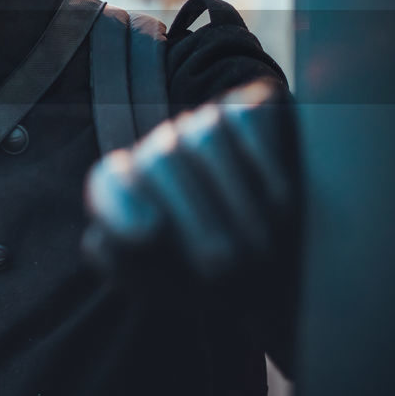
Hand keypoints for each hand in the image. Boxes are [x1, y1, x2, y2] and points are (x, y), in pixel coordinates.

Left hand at [82, 79, 301, 312]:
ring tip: (260, 247)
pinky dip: (263, 162)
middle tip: (223, 267)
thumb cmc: (223, 279)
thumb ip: (126, 266)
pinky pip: (247, 121)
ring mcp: (206, 125)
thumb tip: (98, 239)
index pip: (110, 182)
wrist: (296, 271)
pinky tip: (280, 203)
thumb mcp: (175, 286)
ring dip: (234, 199)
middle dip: (193, 218)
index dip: (122, 204)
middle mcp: (164, 149)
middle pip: (160, 162)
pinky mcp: (253, 108)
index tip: (147, 235)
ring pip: (204, 140)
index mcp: (132, 190)